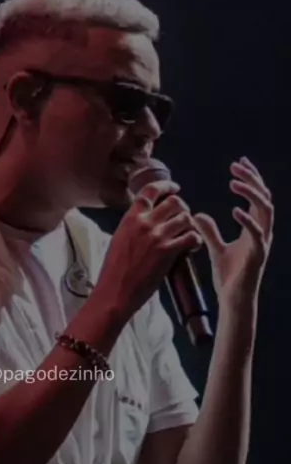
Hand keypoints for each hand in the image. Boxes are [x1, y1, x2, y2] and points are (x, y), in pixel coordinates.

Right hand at [98, 178, 201, 317]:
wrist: (114, 292)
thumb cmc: (113, 272)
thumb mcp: (118, 240)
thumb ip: (133, 227)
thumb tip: (146, 222)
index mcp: (130, 218)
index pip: (150, 191)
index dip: (166, 186)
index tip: (175, 188)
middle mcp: (145, 222)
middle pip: (174, 202)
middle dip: (182, 208)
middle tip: (183, 219)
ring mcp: (157, 236)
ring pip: (185, 217)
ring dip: (190, 225)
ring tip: (189, 235)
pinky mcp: (168, 252)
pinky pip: (191, 236)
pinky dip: (196, 240)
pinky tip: (193, 247)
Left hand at [193, 157, 273, 307]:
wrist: (233, 300)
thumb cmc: (229, 277)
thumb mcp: (215, 248)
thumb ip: (209, 231)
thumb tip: (197, 215)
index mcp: (254, 228)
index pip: (257, 196)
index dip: (251, 178)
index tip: (239, 163)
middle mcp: (262, 232)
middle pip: (264, 197)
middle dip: (253, 179)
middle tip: (237, 166)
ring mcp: (262, 243)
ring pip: (266, 210)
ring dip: (251, 194)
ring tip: (234, 183)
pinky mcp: (258, 256)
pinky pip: (257, 234)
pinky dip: (248, 221)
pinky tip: (235, 210)